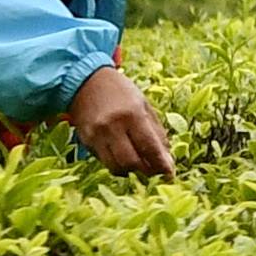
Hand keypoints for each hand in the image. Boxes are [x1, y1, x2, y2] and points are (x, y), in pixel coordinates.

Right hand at [68, 63, 174, 177]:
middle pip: (131, 162)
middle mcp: (112, 126)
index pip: (149, 147)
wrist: (85, 81)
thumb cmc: (121, 92)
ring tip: (140, 166)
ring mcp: (96, 135)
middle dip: (146, 171)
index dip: (161, 164)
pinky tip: (124, 158)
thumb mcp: (144, 105)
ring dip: (131, 171)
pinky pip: (104, 161)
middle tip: (155, 172)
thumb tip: (167, 159)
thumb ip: (156, 131)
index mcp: (132, 114)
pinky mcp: (86, 140)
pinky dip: (116, 165)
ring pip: (115, 166)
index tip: (170, 174)